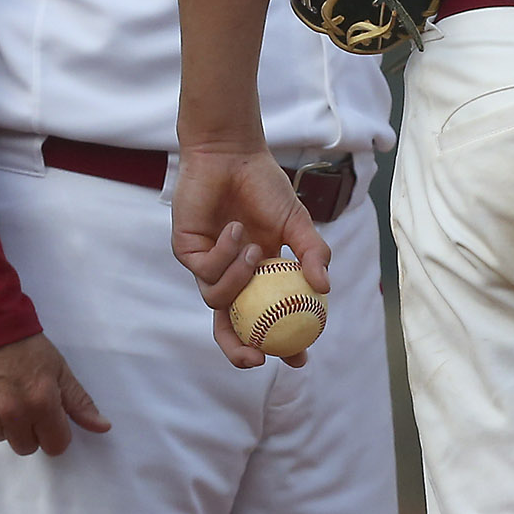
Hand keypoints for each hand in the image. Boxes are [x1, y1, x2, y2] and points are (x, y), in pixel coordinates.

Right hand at [0, 332, 110, 456]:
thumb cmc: (21, 342)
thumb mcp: (58, 368)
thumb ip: (79, 402)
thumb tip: (101, 426)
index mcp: (41, 402)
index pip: (55, 445)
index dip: (55, 431)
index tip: (50, 417)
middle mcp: (11, 412)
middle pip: (26, 447)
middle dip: (28, 429)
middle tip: (24, 401)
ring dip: (2, 421)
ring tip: (1, 390)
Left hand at [171, 144, 330, 370]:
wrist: (231, 155)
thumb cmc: (264, 187)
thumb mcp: (297, 223)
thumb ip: (312, 253)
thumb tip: (326, 288)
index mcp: (259, 277)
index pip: (265, 322)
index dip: (281, 345)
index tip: (299, 358)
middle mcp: (231, 276)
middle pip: (229, 329)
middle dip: (240, 350)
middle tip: (258, 357)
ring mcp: (208, 265)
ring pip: (217, 300)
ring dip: (239, 280)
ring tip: (256, 250)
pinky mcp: (187, 251)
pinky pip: (206, 271)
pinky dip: (225, 254)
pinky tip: (234, 229)